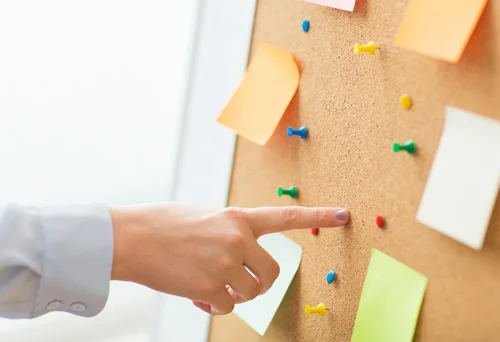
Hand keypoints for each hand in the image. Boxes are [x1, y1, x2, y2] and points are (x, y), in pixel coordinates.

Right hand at [109, 203, 348, 314]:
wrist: (132, 237)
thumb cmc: (165, 225)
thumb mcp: (205, 217)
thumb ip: (230, 232)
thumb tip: (239, 262)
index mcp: (238, 216)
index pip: (286, 216)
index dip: (318, 215)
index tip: (344, 215)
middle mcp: (238, 237)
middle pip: (273, 273)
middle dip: (260, 284)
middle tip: (243, 284)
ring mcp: (226, 262)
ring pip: (251, 293)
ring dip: (236, 295)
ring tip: (212, 287)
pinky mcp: (211, 286)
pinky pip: (228, 306)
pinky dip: (216, 306)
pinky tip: (198, 295)